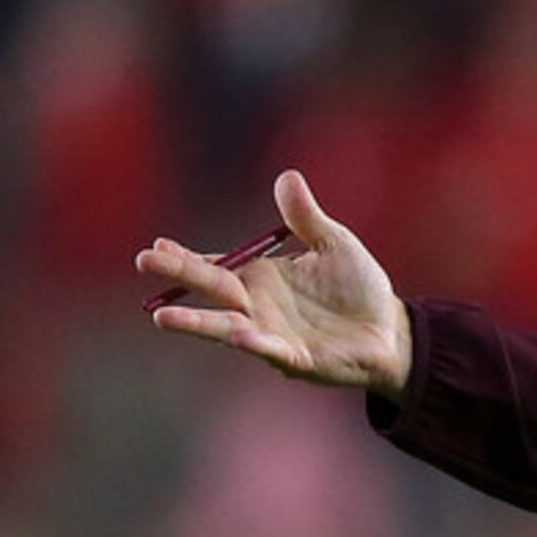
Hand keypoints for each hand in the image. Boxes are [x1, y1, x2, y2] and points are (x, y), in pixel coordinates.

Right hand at [135, 170, 412, 397]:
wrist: (391, 330)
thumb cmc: (358, 288)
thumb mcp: (335, 243)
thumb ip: (307, 217)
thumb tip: (288, 177)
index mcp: (260, 277)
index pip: (213, 265)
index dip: (184, 257)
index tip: (157, 246)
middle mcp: (257, 307)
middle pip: (210, 290)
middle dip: (179, 277)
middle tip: (145, 262)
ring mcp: (273, 335)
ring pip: (227, 327)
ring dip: (197, 323)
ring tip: (164, 318)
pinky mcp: (298, 359)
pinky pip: (273, 351)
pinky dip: (257, 343)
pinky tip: (241, 334)